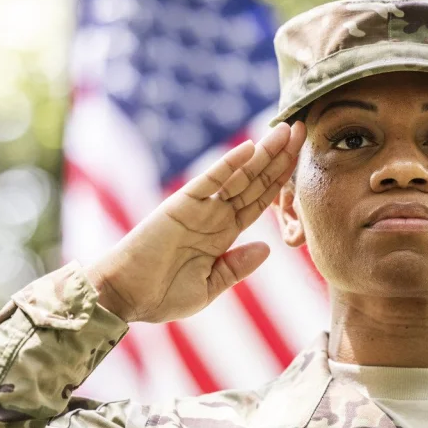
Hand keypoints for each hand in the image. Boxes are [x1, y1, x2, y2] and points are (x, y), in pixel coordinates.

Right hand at [85, 121, 305, 323]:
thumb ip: (237, 267)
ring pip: (237, 176)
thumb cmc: (162, 295)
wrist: (125, 296)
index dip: (281, 181)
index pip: (259, 202)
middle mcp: (214, 216)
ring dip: (262, 154)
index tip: (302, 161)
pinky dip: (228, 164)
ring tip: (284, 131)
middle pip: (254, 182)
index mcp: (224, 235)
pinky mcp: (180, 204)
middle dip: (279, 158)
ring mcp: (199, 208)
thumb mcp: (210, 286)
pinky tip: (249, 148)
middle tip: (302, 131)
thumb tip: (267, 249)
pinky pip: (209, 181)